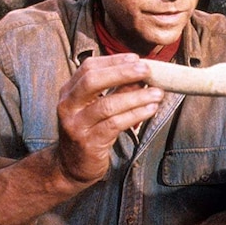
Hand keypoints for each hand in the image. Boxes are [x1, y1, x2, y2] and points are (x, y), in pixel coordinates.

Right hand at [56, 54, 163, 182]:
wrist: (71, 166)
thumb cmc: (89, 131)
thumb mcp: (99, 107)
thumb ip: (117, 90)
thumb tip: (143, 75)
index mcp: (69, 91)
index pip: (89, 67)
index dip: (114, 61)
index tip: (136, 58)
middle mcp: (68, 106)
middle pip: (93, 81)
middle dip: (122, 73)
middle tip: (147, 70)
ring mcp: (76, 125)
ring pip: (107, 105)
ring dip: (136, 96)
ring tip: (157, 93)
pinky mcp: (88, 142)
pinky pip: (114, 124)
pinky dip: (135, 114)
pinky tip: (151, 109)